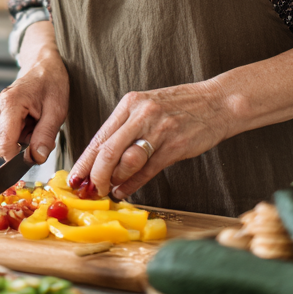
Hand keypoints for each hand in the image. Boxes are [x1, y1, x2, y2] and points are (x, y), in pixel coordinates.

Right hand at [0, 22, 68, 164]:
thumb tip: (35, 158)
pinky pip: (4, 135)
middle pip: (4, 144)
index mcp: (11, 103)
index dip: (17, 158)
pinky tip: (27, 121)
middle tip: (41, 129)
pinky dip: (17, 133)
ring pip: (4, 141)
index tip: (33, 159)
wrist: (43, 66)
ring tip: (35, 122)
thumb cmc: (51, 84)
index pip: (5, 144)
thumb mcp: (57, 110)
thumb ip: (45, 136)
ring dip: (21, 139)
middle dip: (23, 145)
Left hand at [69, 81, 227, 200]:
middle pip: (108, 151)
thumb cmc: (180, 107)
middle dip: (95, 175)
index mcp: (130, 104)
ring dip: (113, 181)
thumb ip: (126, 129)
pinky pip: (148, 170)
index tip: (74, 176)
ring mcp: (159, 130)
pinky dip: (133, 184)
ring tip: (108, 191)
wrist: (217, 102)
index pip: (100, 136)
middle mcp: (141, 115)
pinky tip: (124, 191)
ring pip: (126, 162)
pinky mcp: (175, 146)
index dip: (84, 160)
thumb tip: (103, 159)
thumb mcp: (147, 108)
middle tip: (89, 189)